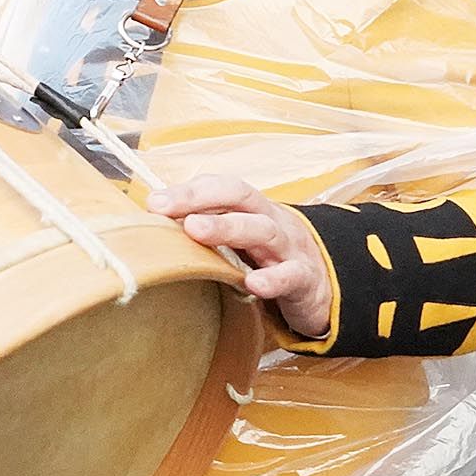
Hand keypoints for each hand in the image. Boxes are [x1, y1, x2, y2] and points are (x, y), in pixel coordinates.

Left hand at [147, 175, 334, 340]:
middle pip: (240, 197)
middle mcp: (271, 221)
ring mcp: (290, 248)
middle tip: (165, 209)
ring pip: (262, 230)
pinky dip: (273, 279)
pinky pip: (290, 276)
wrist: (321, 287)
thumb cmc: (270, 260)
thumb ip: (209, 229)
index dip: (189, 190)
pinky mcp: (305, 280)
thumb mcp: (242, 240)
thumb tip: (157, 224)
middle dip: (201, 198)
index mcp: (253, 209)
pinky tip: (254, 284)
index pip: (222, 187)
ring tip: (196, 231)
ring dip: (228, 227)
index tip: (153, 202)